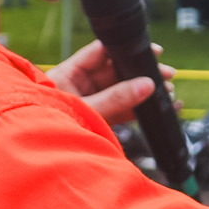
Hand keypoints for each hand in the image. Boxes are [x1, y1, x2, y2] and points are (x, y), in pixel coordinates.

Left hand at [47, 40, 175, 125]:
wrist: (42, 159)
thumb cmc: (50, 127)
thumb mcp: (87, 109)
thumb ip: (117, 98)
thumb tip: (147, 85)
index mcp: (69, 73)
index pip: (100, 52)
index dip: (125, 49)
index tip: (149, 51)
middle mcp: (79, 85)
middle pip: (115, 71)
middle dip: (140, 72)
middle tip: (165, 73)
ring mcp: (89, 102)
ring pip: (120, 90)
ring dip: (142, 91)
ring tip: (166, 91)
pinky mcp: (98, 118)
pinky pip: (120, 109)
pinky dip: (137, 108)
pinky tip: (154, 105)